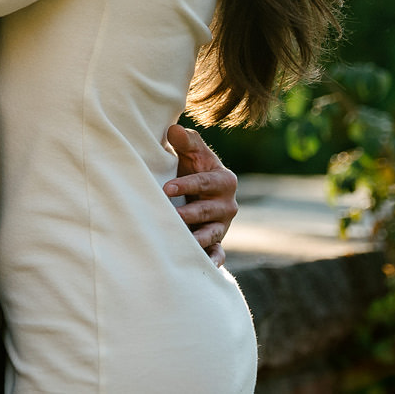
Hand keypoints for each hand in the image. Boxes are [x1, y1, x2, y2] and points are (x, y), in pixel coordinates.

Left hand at [166, 124, 237, 265]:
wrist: (200, 190)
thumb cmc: (193, 167)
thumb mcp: (193, 152)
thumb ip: (186, 140)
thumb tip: (174, 129)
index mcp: (224, 179)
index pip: (204, 182)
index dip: (186, 185)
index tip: (166, 189)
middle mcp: (228, 204)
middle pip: (207, 210)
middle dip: (189, 214)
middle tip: (170, 216)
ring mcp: (223, 225)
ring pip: (212, 233)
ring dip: (198, 238)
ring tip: (181, 241)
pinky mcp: (218, 242)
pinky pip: (219, 253)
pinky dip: (214, 259)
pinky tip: (205, 265)